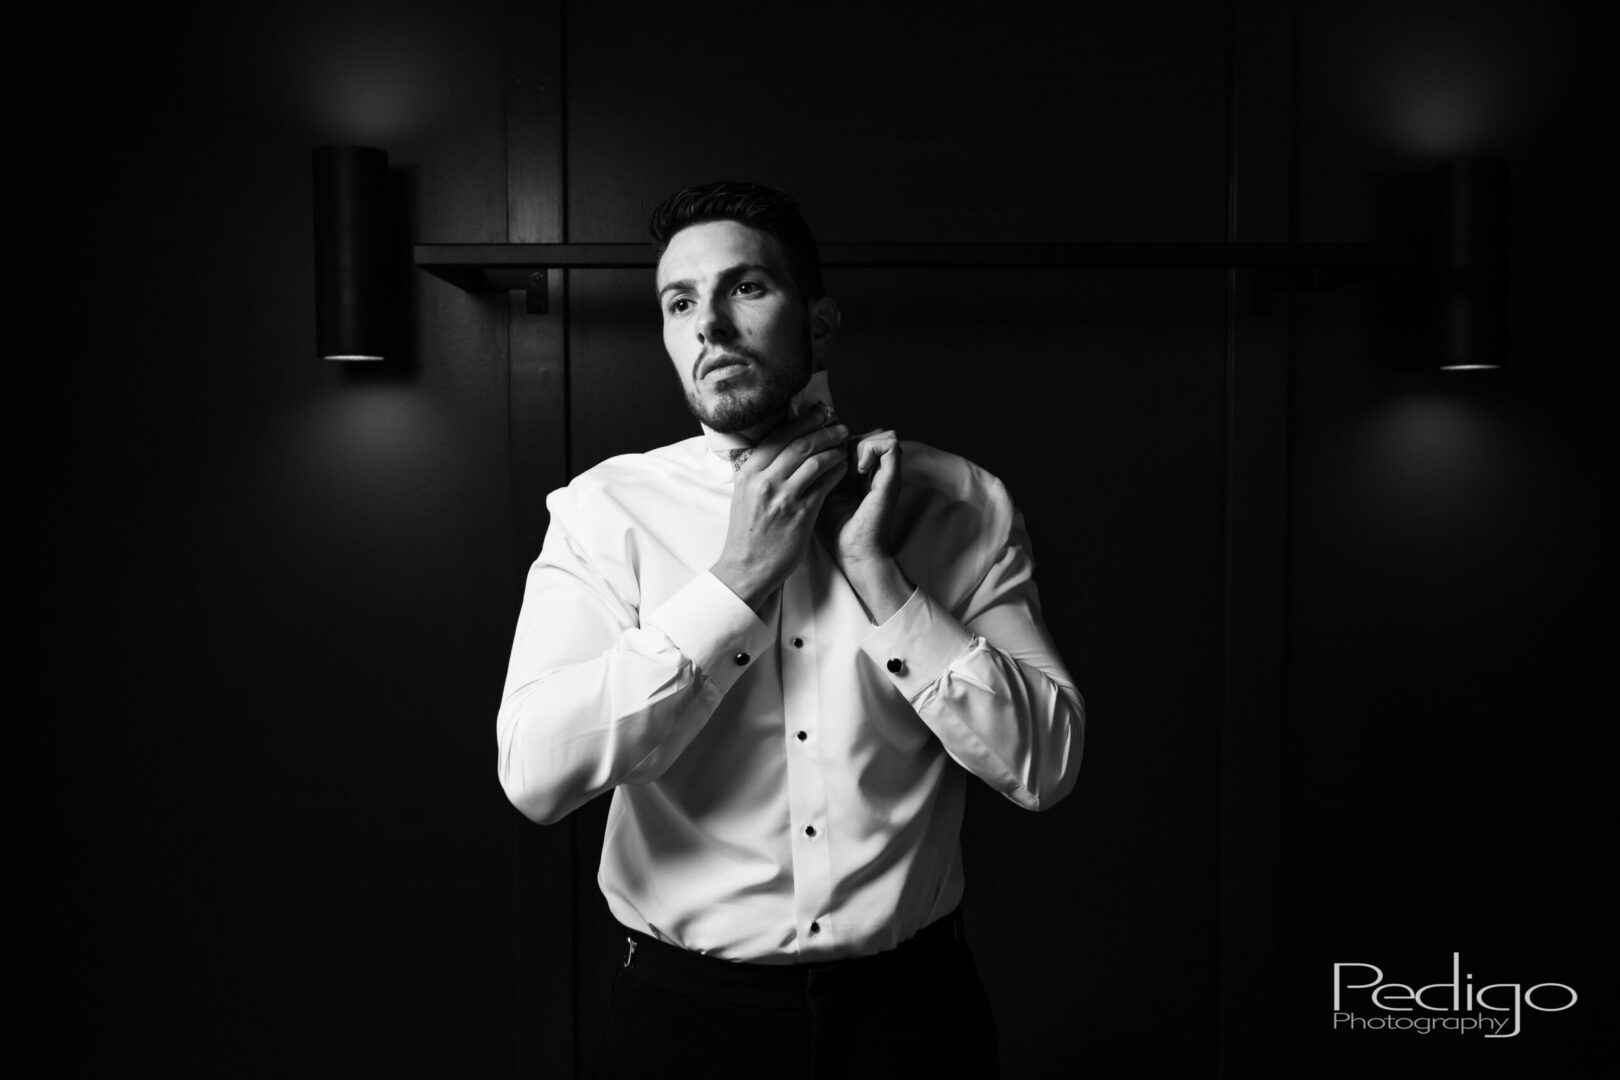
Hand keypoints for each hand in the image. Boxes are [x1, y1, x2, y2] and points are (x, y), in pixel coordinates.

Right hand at [711, 407, 849, 612]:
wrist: (746, 567)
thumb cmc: (747, 533)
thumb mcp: (744, 495)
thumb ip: (760, 472)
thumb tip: (782, 450)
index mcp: (749, 473)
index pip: (778, 436)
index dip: (802, 422)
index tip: (818, 414)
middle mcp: (765, 480)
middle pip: (800, 444)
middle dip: (824, 430)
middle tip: (839, 426)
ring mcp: (784, 497)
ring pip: (815, 460)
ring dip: (834, 449)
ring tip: (845, 445)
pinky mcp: (801, 513)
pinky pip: (825, 484)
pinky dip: (837, 471)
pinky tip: (844, 466)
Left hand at [817, 429, 913, 622]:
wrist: (854, 553)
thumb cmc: (833, 528)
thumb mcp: (819, 491)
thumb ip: (816, 470)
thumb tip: (798, 448)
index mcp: (858, 472)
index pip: (853, 438)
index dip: (837, 436)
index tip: (820, 446)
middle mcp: (875, 469)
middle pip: (867, 433)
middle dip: (847, 438)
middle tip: (833, 454)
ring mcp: (886, 474)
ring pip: (880, 435)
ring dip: (860, 443)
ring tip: (846, 462)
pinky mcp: (892, 480)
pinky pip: (889, 446)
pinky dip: (871, 449)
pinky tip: (857, 468)